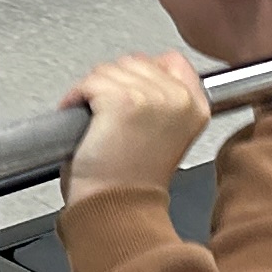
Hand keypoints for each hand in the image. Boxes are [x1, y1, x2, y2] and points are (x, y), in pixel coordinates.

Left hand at [61, 51, 212, 205]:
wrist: (117, 210)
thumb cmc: (131, 183)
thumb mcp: (165, 136)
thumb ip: (163, 101)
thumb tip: (138, 74)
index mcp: (195, 107)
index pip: (172, 61)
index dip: (143, 73)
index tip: (128, 96)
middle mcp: (179, 98)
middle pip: (135, 61)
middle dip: (113, 83)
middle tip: (107, 117)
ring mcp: (152, 97)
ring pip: (108, 70)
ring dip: (92, 92)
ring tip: (96, 122)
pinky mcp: (123, 100)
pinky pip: (89, 82)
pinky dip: (75, 98)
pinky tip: (82, 121)